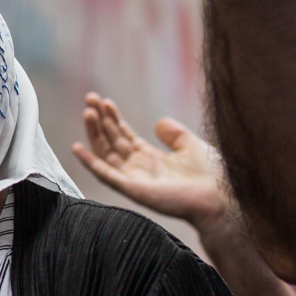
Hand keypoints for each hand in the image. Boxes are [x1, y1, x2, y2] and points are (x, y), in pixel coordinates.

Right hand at [72, 93, 234, 233]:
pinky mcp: (132, 188)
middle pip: (112, 141)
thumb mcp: (191, 145)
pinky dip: (90, 162)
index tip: (105, 101)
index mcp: (152, 158)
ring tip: (87, 111)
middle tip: (90, 98)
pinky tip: (77, 147)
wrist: (219, 196)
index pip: (125, 136)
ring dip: (94, 133)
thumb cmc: (211, 175)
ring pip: (106, 153)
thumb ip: (174, 134)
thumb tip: (158, 123)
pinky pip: (105, 175)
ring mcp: (134, 179)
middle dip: (101, 120)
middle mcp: (139, 168)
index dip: (114, 118)